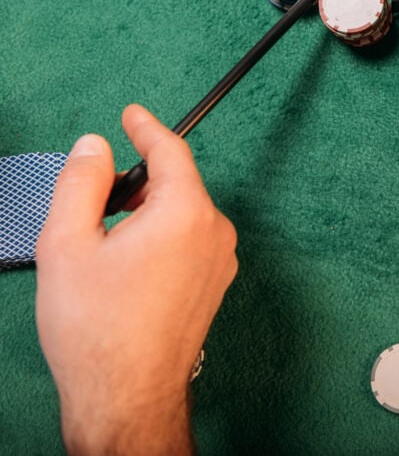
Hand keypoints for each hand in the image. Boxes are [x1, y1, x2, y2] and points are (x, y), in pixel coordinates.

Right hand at [35, 104, 237, 453]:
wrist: (127, 394)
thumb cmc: (97, 328)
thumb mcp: (67, 243)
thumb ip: (81, 182)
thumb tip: (95, 147)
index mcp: (185, 212)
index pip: (171, 150)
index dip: (147, 128)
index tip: (133, 115)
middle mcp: (215, 232)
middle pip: (176, 184)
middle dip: (138, 183)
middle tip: (96, 204)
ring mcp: (221, 261)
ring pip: (183, 215)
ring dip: (148, 214)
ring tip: (105, 247)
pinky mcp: (216, 284)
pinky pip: (191, 242)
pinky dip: (162, 238)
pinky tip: (129, 269)